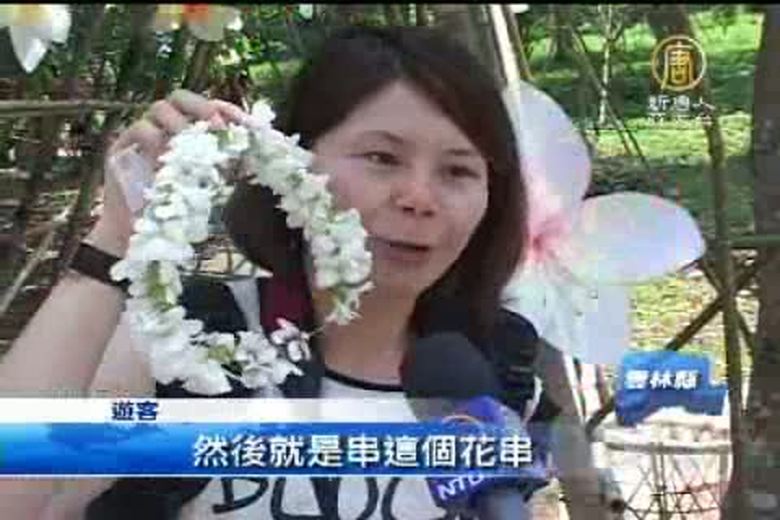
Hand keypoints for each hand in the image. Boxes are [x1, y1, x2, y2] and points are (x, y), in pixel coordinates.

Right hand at [89, 90, 248, 256]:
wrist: (142, 235)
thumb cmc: (177, 209)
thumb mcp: (209, 186)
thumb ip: (226, 167)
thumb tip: (253, 156)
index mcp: (188, 130)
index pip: (208, 107)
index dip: (226, 110)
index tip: (245, 123)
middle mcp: (165, 126)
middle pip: (181, 97)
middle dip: (202, 106)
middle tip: (217, 127)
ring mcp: (142, 133)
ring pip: (159, 108)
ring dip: (181, 124)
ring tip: (193, 146)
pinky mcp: (122, 146)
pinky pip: (140, 130)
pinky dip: (157, 140)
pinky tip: (169, 158)